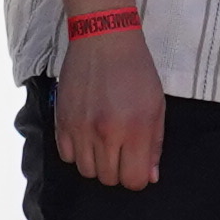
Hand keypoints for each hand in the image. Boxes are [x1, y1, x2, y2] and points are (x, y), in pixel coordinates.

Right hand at [52, 28, 170, 190]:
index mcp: (135, 130)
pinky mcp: (62, 120)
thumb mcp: (157, 105)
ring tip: (104, 141)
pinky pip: (66, 156)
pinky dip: (77, 152)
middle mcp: (106, 133)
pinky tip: (86, 135)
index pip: (133, 180)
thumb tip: (150, 176)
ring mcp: (80, 128)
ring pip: (86, 171)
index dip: (137, 176)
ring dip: (97, 162)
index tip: (137, 163)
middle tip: (122, 149)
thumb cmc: (136, 70)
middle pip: (109, 179)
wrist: (103, 39)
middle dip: (118, 169)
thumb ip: (154, 144)